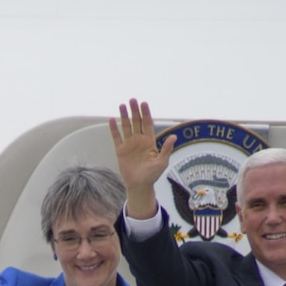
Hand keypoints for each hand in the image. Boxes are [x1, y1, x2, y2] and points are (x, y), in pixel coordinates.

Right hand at [107, 100, 175, 217]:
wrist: (140, 186)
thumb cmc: (152, 175)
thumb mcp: (162, 162)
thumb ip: (166, 149)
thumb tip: (174, 137)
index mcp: (149, 141)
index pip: (147, 124)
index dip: (146, 113)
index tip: (144, 103)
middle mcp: (139, 140)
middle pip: (136, 122)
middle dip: (134, 111)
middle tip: (132, 100)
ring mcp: (129, 145)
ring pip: (126, 127)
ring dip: (124, 116)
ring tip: (122, 105)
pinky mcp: (120, 151)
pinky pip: (116, 137)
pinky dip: (114, 129)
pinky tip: (111, 119)